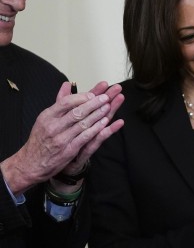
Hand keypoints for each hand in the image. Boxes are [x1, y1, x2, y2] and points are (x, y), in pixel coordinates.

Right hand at [0, 81, 124, 194]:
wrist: (31, 162)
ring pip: (82, 124)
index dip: (81, 97)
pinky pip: (84, 137)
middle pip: (76, 112)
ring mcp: (61, 138)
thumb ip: (59, 102)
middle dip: (93, 104)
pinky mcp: (68, 150)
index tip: (93, 94)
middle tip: (106, 97)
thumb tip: (67, 84)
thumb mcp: (45, 118)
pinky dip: (95, 129)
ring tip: (108, 107)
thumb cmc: (41, 139)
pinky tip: (104, 124)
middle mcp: (53, 126)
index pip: (66, 103)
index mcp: (47, 116)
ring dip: (97, 115)